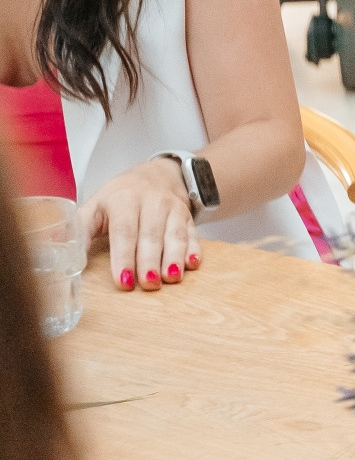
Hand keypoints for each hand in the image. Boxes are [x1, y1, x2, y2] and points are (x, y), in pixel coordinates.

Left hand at [82, 157, 201, 292]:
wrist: (158, 174)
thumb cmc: (121, 197)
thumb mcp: (97, 206)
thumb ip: (80, 227)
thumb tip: (54, 246)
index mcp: (123, 200)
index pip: (124, 231)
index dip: (124, 257)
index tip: (123, 280)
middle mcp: (151, 202)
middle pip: (151, 235)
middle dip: (150, 261)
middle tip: (148, 284)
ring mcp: (173, 209)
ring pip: (175, 235)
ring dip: (174, 258)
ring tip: (171, 279)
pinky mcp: (188, 217)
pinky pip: (194, 234)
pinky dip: (194, 250)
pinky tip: (192, 265)